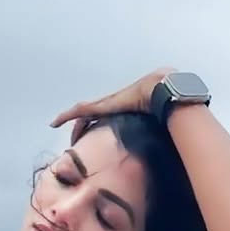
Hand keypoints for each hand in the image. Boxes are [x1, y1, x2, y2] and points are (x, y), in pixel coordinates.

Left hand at [49, 66, 176, 143]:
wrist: (165, 90)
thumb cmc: (166, 104)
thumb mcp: (161, 119)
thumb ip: (164, 127)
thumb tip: (174, 140)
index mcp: (124, 106)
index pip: (104, 113)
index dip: (95, 123)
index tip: (88, 134)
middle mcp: (113, 102)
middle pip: (90, 112)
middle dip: (79, 124)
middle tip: (72, 136)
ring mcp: (107, 103)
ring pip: (82, 112)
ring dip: (70, 120)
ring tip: (57, 125)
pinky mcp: (102, 105)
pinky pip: (80, 111)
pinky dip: (67, 116)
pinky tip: (55, 122)